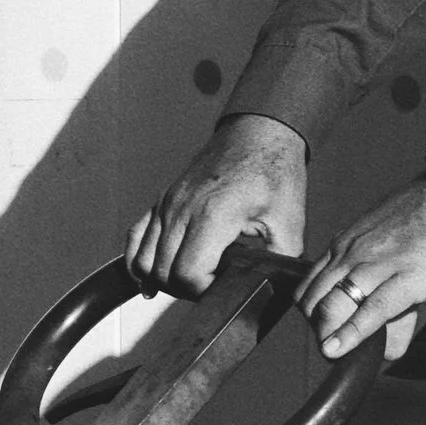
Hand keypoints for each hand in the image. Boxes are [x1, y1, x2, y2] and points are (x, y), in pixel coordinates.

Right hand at [126, 113, 308, 299]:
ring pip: (144, 260)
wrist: (259, 133)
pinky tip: (152, 277)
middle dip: (186, 290)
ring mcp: (169, 202)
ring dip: (163, 280)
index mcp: (214, 214)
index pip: (188, 274)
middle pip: (163, 272)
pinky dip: (138, 261)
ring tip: (191, 282)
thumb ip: (281, 261)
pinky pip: (135, 238)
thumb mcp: (290, 221)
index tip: (223, 288)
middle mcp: (183, 208)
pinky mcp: (163, 199)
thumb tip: (274, 287)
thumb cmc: (274, 170)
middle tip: (212, 287)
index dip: (205, 291)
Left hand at [296, 176, 425, 363]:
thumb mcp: (392, 240)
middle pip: (314, 298)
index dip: (311, 311)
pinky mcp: (406, 279)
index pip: (311, 283)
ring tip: (331, 353)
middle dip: (316, 326)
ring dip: (327, 334)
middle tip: (329, 345)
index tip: (322, 328)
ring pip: (333, 306)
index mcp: (348, 241)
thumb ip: (382, 277)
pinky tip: (339, 351)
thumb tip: (385, 315)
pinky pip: (371, 312)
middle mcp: (354, 252)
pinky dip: (351, 335)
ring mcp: (377, 265)